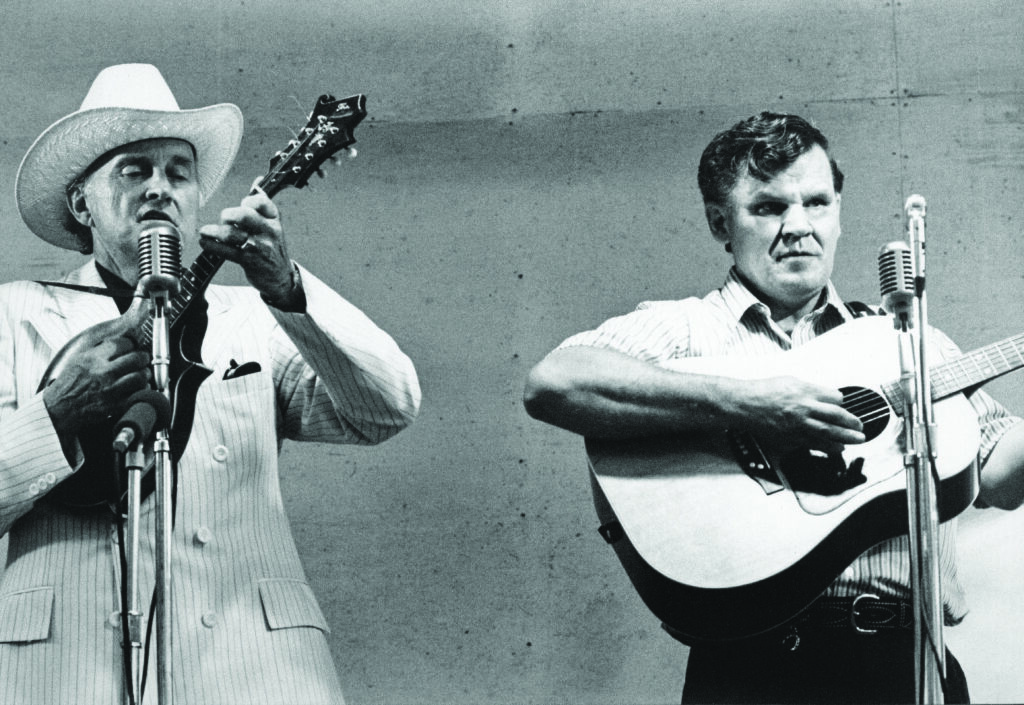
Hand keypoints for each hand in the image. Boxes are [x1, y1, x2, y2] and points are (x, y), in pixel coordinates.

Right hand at [43, 334, 150, 435]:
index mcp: (92, 358)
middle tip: (142, 360)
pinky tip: (137, 388)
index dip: (131, 344)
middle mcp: (102, 372)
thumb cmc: (69, 384)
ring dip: (144, 374)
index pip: (123, 343)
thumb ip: (100, 348)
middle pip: (137, 358)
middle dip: (143, 358)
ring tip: (141, 374)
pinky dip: (142, 390)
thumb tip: (123, 336)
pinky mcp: (114, 405)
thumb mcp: (79, 359)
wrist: (58, 409)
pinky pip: (138, 394)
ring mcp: (109, 390)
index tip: (131, 348)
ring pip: (140, 376)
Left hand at [198, 186, 302, 309]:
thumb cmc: (272, 248)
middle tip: (224, 221)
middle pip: (243, 215)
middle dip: (228, 216)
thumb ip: (263, 203)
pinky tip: (206, 243)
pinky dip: (210, 245)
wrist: (280, 277)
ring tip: (206, 232)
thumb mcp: (273, 224)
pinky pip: (225, 250)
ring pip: (231, 234)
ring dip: (214, 232)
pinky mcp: (249, 261)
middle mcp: (269, 231)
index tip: (241, 207)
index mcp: (275, 219)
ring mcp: (259, 247)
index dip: (246, 201)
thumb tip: (257, 180)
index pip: (259, 201)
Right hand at [738, 376, 865, 451]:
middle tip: (861, 428)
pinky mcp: (791, 437)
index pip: (834, 399)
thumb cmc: (764, 391)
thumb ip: (809, 389)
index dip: (842, 402)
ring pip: (828, 433)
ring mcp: (798, 425)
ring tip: (857, 440)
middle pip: (836, 417)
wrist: (745, 404)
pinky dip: (828, 448)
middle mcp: (804, 408)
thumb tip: (826, 396)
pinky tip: (837, 449)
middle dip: (852, 423)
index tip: (844, 405)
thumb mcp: (790, 381)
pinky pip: (814, 444)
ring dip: (846, 438)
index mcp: (805, 392)